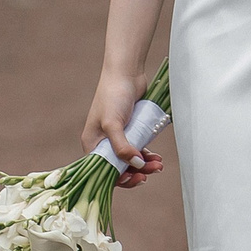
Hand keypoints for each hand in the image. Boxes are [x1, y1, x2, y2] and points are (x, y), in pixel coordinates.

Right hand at [82, 67, 164, 188]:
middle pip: (119, 167)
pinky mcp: (130, 130)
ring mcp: (118, 136)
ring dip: (144, 164)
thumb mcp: (113, 124)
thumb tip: (136, 165)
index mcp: (92, 144)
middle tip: (151, 172)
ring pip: (130, 159)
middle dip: (136, 172)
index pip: (103, 171)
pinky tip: (156, 157)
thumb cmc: (113, 95)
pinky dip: (147, 155)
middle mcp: (103, 142)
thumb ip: (122, 147)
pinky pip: (138, 149)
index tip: (137, 178)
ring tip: (158, 164)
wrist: (126, 72)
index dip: (120, 179)